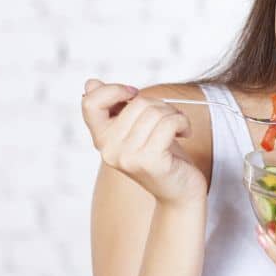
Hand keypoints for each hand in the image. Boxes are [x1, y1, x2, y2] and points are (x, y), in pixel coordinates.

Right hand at [81, 79, 207, 204]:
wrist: (180, 192)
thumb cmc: (161, 156)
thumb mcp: (136, 129)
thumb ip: (115, 108)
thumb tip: (91, 83)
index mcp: (102, 139)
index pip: (90, 103)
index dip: (114, 90)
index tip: (134, 94)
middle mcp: (109, 150)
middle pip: (137, 103)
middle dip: (161, 105)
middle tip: (170, 120)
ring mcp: (127, 157)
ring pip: (155, 112)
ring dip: (175, 114)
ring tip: (178, 128)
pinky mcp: (149, 161)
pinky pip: (169, 123)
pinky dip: (183, 123)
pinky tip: (185, 133)